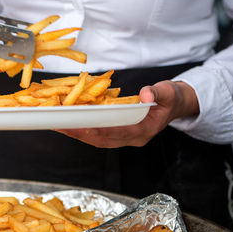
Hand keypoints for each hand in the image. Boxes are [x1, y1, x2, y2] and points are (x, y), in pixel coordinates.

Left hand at [56, 81, 198, 147]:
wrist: (174, 105)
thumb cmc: (170, 98)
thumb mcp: (169, 92)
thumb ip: (157, 92)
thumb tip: (145, 93)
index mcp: (144, 131)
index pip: (117, 133)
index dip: (99, 129)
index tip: (81, 125)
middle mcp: (132, 138)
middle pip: (101, 139)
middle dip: (80, 133)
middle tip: (60, 125)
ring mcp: (124, 138)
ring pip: (97, 139)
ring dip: (78, 133)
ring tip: (59, 125)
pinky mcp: (119, 133)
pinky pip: (98, 134)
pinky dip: (84, 129)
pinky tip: (71, 122)